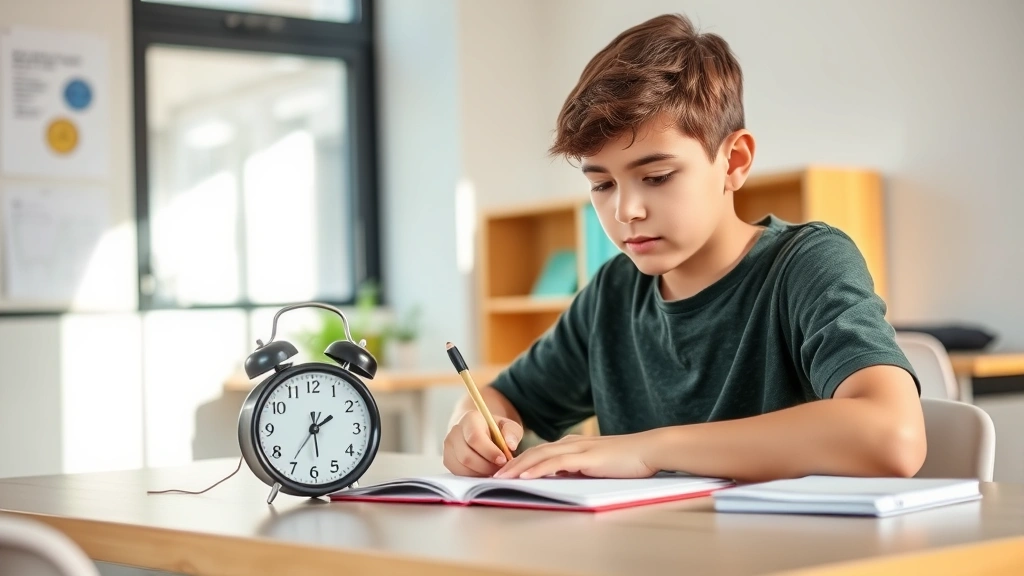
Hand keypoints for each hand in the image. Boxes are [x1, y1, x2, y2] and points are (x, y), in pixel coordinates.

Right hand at [443, 411, 522, 476]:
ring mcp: (448, 446)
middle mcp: (455, 431)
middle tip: (500, 468)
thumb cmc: (495, 430)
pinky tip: (484, 472)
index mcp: (470, 419)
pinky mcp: (448, 460)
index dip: (490, 452)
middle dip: (486, 466)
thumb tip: (510, 445)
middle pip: (467, 456)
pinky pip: (459, 473)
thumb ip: (512, 432)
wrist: (479, 431)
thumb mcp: (508, 426)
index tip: (503, 460)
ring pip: (462, 467)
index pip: (475, 438)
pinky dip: (474, 476)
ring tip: (494, 469)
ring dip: (481, 472)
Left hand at [493, 433, 658, 478]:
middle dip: (512, 464)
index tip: (505, 473)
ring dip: (519, 467)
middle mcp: (572, 444)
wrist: (649, 450)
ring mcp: (578, 449)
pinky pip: (556, 463)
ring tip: (502, 477)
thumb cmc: (627, 461)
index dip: (520, 462)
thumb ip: (578, 469)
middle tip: (494, 476)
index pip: (540, 453)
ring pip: (540, 456)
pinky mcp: (586, 457)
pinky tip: (526, 476)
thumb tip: (560, 478)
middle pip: (534, 452)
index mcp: (574, 445)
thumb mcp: (596, 466)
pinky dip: (538, 469)